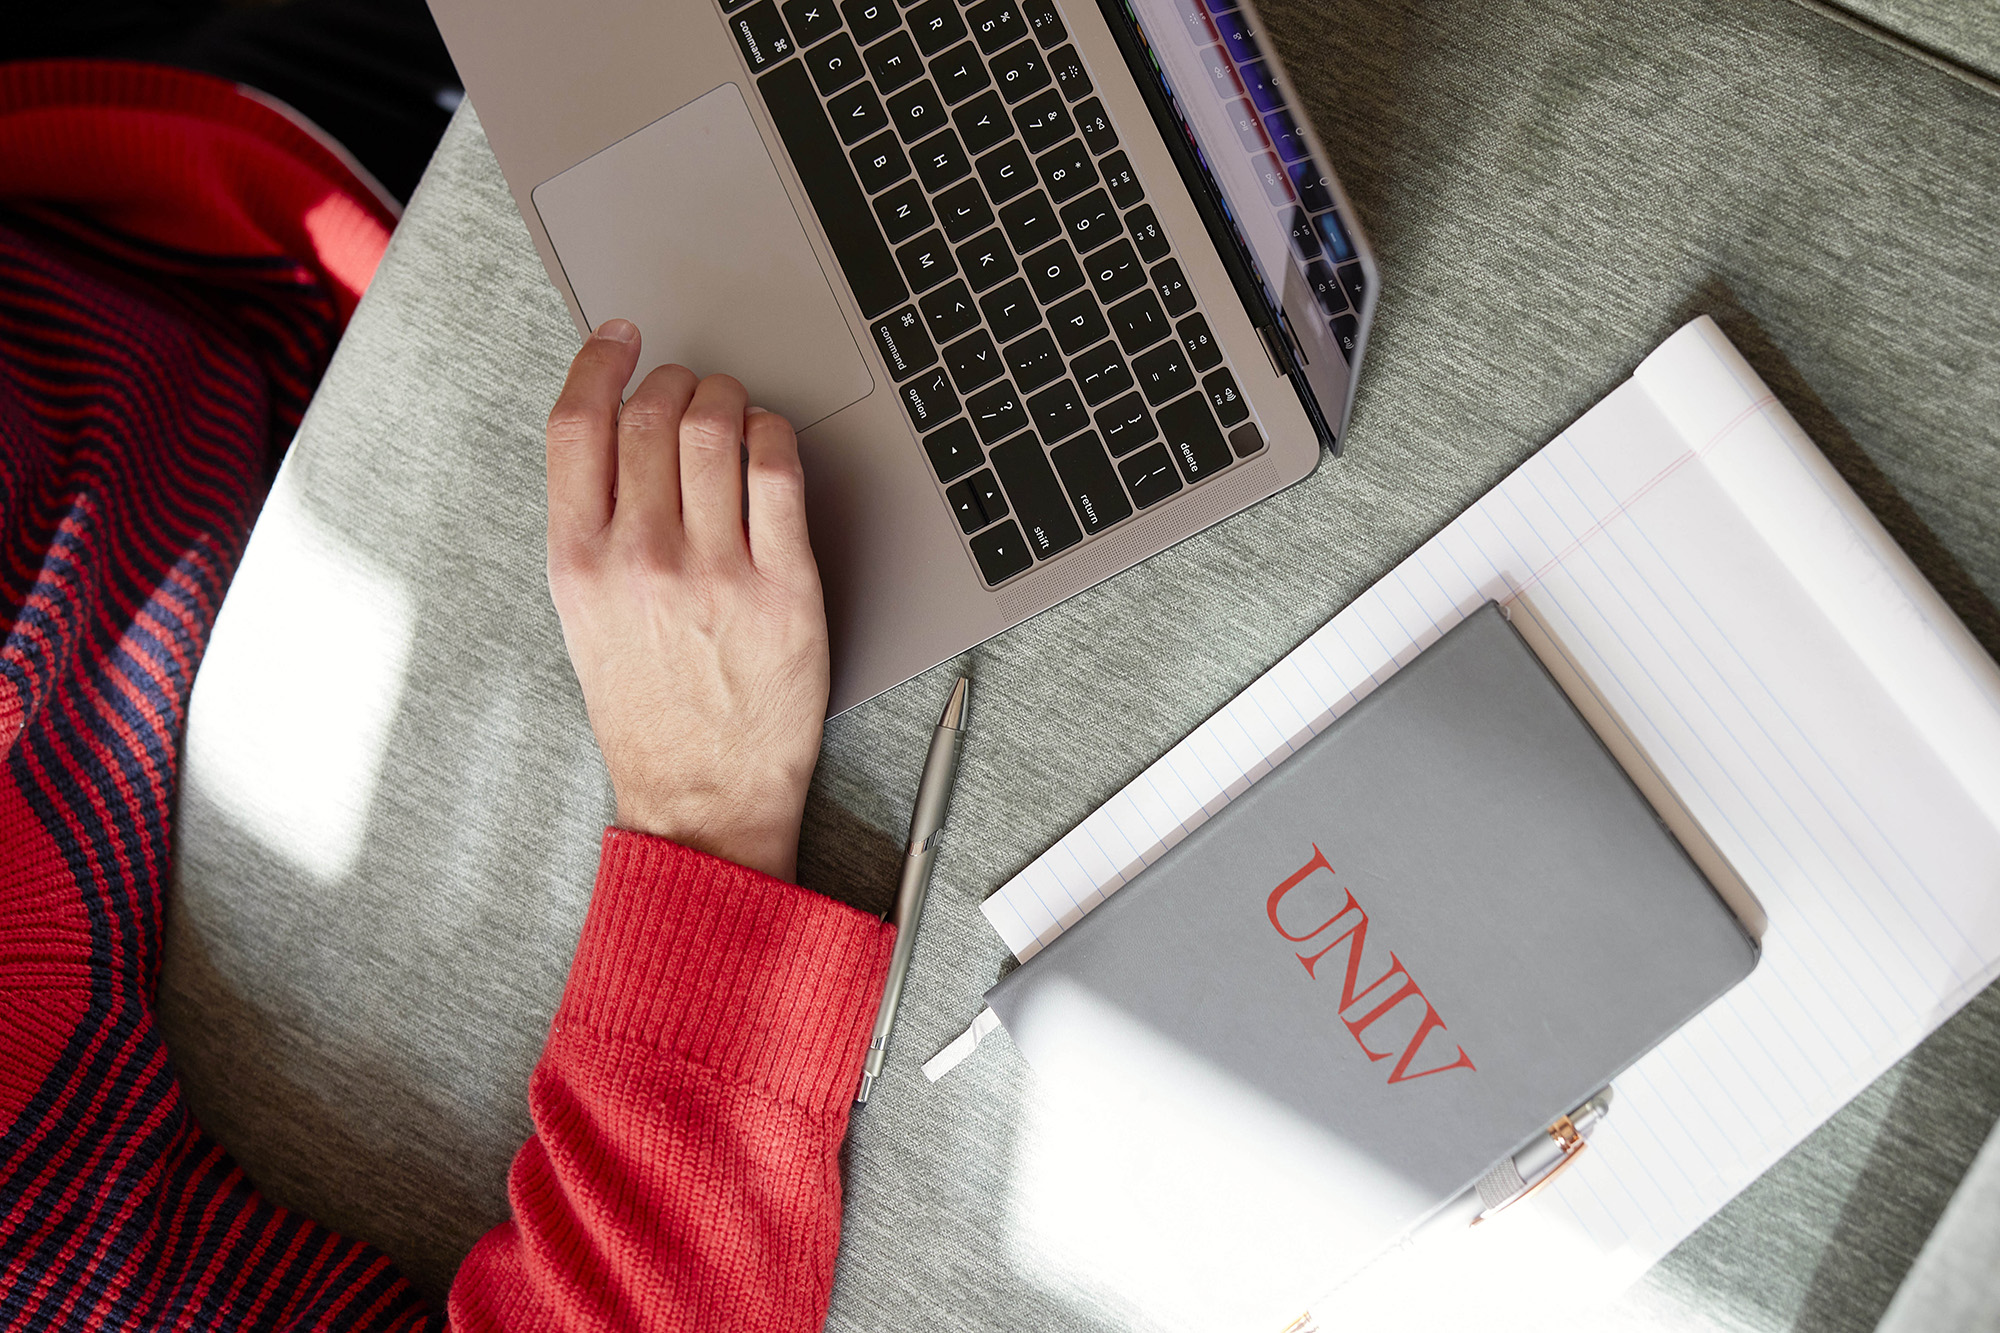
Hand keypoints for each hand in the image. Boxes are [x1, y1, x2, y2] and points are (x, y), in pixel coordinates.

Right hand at [544, 319, 828, 881]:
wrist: (703, 795)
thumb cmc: (648, 707)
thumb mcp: (585, 615)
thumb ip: (593, 523)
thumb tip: (617, 426)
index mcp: (576, 562)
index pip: (575, 424)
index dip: (600, 359)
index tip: (623, 338)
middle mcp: (639, 559)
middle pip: (654, 410)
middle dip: (678, 379)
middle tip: (693, 390)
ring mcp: (713, 571)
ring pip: (719, 425)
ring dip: (731, 398)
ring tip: (735, 416)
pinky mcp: (783, 586)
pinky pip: (781, 469)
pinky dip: (777, 436)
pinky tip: (772, 445)